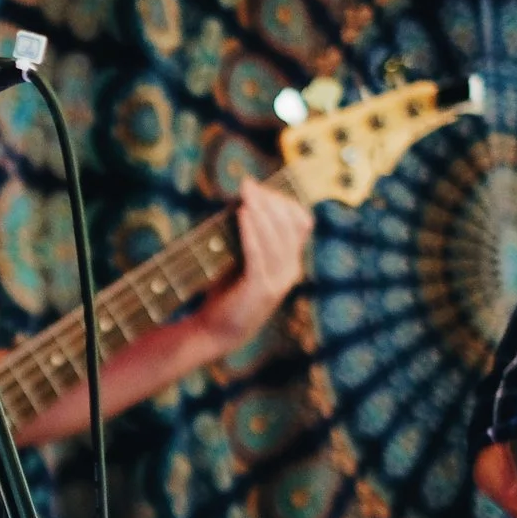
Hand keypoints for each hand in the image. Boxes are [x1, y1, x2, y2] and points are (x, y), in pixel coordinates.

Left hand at [184, 179, 312, 351]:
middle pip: (288, 226)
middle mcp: (290, 271)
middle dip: (269, 201)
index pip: (300, 224)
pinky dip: (251, 231)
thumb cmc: (228, 293)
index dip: (283, 203)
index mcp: (291, 263)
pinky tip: (242, 213)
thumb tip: (243, 201)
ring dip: (260, 212)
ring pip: (275, 238)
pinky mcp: (260, 289)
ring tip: (246, 194)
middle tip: (248, 185)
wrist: (216, 332)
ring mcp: (278, 282)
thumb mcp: (244, 261)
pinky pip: (258, 253)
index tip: (260, 189)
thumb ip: (251, 238)